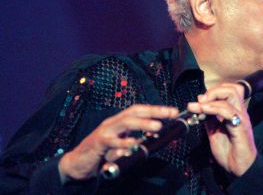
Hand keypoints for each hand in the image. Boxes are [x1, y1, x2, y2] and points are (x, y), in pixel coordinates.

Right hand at [58, 104, 178, 182]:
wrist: (77, 164)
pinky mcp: (97, 144)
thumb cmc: (101, 154)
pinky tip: (134, 144)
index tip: (173, 112)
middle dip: (154, 112)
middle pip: (134, 112)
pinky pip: (111, 142)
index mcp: (119, 122)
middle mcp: (112, 123)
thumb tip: (155, 140)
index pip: (140, 111)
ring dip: (143, 123)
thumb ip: (136, 142)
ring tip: (157, 126)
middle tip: (170, 114)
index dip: (156, 110)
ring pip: (125, 122)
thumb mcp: (122, 147)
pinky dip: (123, 143)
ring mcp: (104, 132)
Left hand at [187, 83, 256, 176]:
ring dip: (211, 98)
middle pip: (231, 88)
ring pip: (231, 94)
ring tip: (199, 105)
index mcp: (234, 112)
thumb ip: (209, 118)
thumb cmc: (229, 151)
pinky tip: (204, 111)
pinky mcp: (241, 127)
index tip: (199, 100)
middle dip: (213, 91)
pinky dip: (214, 108)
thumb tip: (199, 104)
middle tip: (200, 100)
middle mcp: (239, 112)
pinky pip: (229, 112)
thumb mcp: (214, 131)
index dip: (213, 91)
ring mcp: (241, 118)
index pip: (228, 90)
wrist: (239, 167)